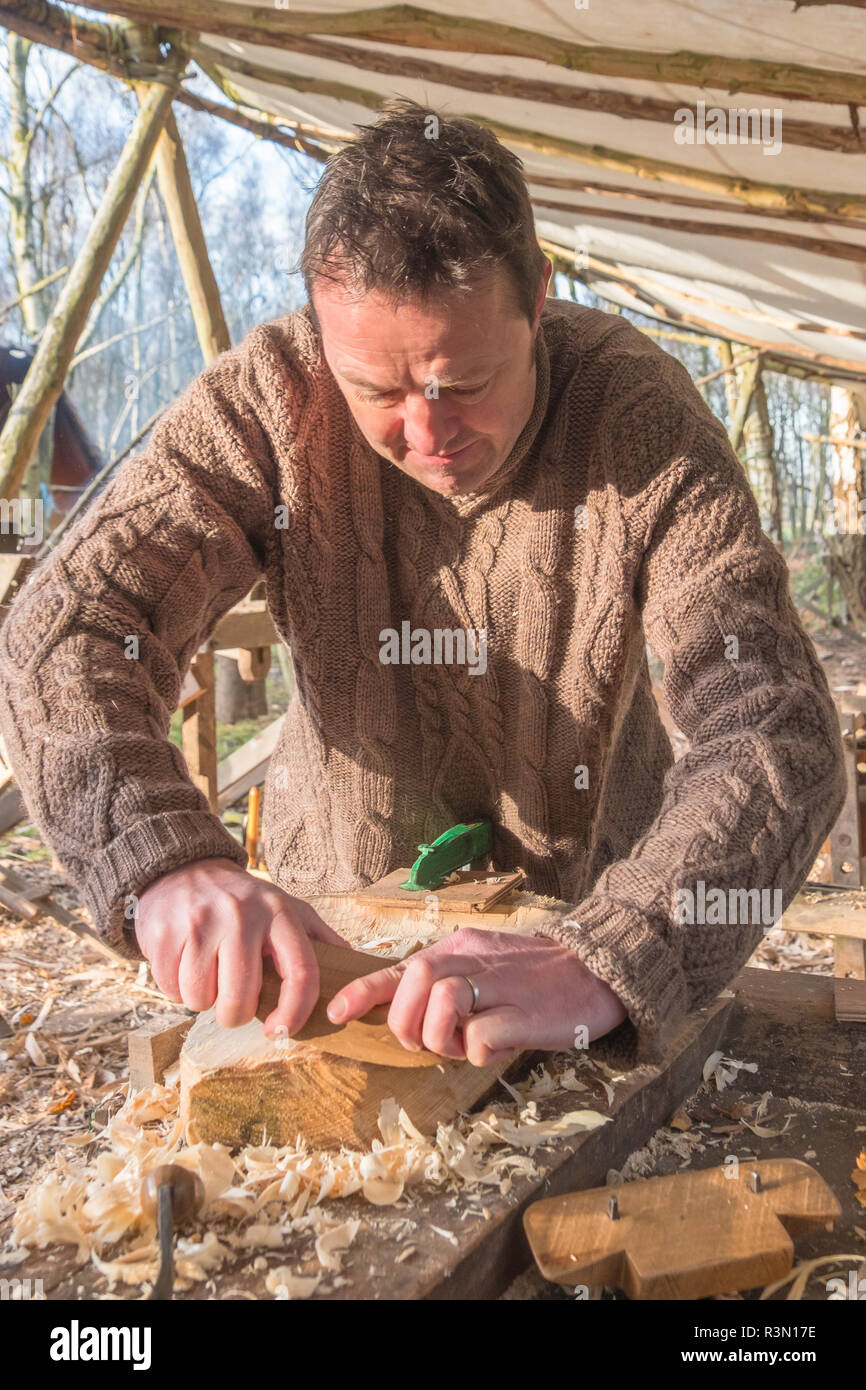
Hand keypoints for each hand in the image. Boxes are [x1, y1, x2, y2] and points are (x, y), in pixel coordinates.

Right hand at [133, 857, 346, 1034]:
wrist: (182, 870)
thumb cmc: (242, 901)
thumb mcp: (286, 907)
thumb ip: (320, 936)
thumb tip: (356, 966)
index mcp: (280, 914)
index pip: (301, 974)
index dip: (295, 1013)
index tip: (282, 1032)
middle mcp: (242, 916)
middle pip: (240, 1000)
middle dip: (235, 1014)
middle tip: (233, 999)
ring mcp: (200, 924)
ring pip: (201, 1000)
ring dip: (203, 998)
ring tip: (208, 971)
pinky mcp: (163, 934)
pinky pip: (170, 990)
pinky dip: (176, 988)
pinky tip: (184, 962)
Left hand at [326, 928, 628, 1066]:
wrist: (598, 968)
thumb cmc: (536, 975)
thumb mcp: (485, 965)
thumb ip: (449, 982)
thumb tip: (406, 1011)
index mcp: (459, 948)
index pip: (401, 966)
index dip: (364, 991)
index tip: (335, 1013)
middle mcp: (473, 959)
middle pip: (414, 980)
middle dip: (406, 1021)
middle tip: (426, 1041)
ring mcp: (498, 985)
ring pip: (441, 1004)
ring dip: (441, 1036)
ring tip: (466, 1041)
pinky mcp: (524, 1014)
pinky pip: (480, 1040)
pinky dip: (479, 1052)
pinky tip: (498, 1046)